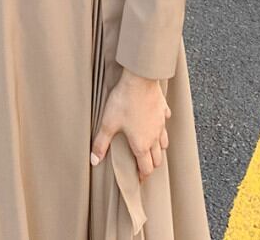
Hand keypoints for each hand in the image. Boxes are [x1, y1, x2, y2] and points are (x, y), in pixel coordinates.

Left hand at [90, 66, 170, 181]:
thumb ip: (101, 143)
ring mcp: (161, 123)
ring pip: (164, 142)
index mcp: (141, 144)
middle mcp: (154, 137)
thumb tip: (94, 160)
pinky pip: (164, 121)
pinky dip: (161, 125)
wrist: (140, 80)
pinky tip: (156, 121)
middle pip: (158, 158)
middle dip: (151, 164)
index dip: (142, 176)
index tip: (138, 179)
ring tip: (151, 147)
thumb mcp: (108, 123)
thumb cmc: (123, 101)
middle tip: (143, 166)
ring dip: (158, 148)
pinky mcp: (163, 110)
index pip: (146, 167)